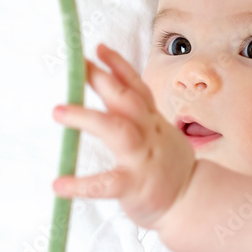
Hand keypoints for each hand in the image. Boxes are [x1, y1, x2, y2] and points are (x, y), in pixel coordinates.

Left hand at [51, 43, 196, 229]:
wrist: (193, 203)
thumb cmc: (169, 169)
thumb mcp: (161, 134)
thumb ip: (140, 116)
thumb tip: (114, 92)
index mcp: (153, 122)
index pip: (137, 87)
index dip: (119, 66)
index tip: (98, 48)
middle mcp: (149, 134)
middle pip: (126, 100)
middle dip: (102, 80)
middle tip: (76, 66)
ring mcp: (142, 159)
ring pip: (117, 131)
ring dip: (88, 117)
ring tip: (58, 111)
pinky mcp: (134, 187)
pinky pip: (106, 184)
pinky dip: (81, 185)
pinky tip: (59, 184)